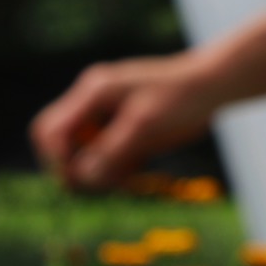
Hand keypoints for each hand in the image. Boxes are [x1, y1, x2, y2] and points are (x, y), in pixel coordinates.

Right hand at [30, 52, 218, 190]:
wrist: (214, 84)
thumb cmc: (182, 96)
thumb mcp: (145, 124)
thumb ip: (111, 149)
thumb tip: (81, 176)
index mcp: (94, 92)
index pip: (50, 130)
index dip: (57, 160)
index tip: (81, 180)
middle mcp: (94, 101)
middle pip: (61, 143)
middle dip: (77, 168)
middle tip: (109, 182)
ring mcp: (108, 113)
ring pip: (83, 153)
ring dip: (99, 171)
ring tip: (130, 175)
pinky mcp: (124, 126)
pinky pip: (105, 155)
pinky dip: (115, 168)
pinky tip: (137, 168)